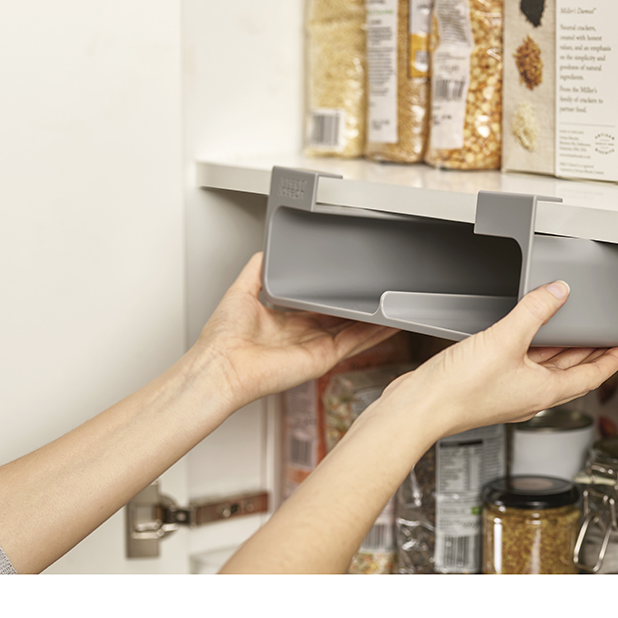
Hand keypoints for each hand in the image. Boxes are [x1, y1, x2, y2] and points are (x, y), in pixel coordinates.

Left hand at [194, 252, 398, 408]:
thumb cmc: (223, 339)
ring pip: (353, 331)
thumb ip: (257, 270)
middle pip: (340, 319)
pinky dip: (374, 333)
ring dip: (374, 320)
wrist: (222, 366)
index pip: (317, 307)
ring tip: (395, 306)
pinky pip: (355, 343)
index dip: (334, 296)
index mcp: (285, 322)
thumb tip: (264, 252)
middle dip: (359, 307)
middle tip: (378, 291)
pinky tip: (390, 323)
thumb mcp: (241, 291)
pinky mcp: (323, 358)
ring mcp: (315, 348)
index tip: (349, 283)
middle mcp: (303, 336)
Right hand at [377, 280, 617, 439]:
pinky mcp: (489, 384)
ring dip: (562, 349)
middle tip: (607, 337)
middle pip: (570, 372)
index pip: (590, 376)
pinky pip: (521, 362)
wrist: (420, 406)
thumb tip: (558, 293)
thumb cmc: (459, 390)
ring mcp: (508, 390)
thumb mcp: (504, 341)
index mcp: (543, 391)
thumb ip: (533, 313)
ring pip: (545, 366)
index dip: (612, 361)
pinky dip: (532, 347)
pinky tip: (525, 334)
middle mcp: (529, 394)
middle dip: (590, 353)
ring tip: (574, 330)